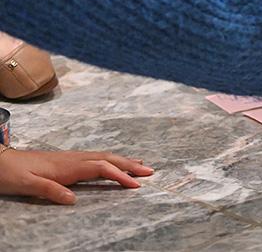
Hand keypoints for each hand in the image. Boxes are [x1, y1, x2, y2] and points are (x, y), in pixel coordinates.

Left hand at [0, 148, 153, 204]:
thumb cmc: (11, 174)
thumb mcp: (27, 185)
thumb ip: (50, 191)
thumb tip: (74, 200)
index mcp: (67, 166)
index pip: (101, 169)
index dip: (120, 176)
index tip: (136, 185)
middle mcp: (72, 159)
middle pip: (108, 159)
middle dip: (130, 165)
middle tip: (151, 171)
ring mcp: (70, 158)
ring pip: (103, 157)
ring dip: (123, 160)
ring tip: (141, 165)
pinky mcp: (66, 160)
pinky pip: (95, 158)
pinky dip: (111, 160)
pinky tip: (113, 163)